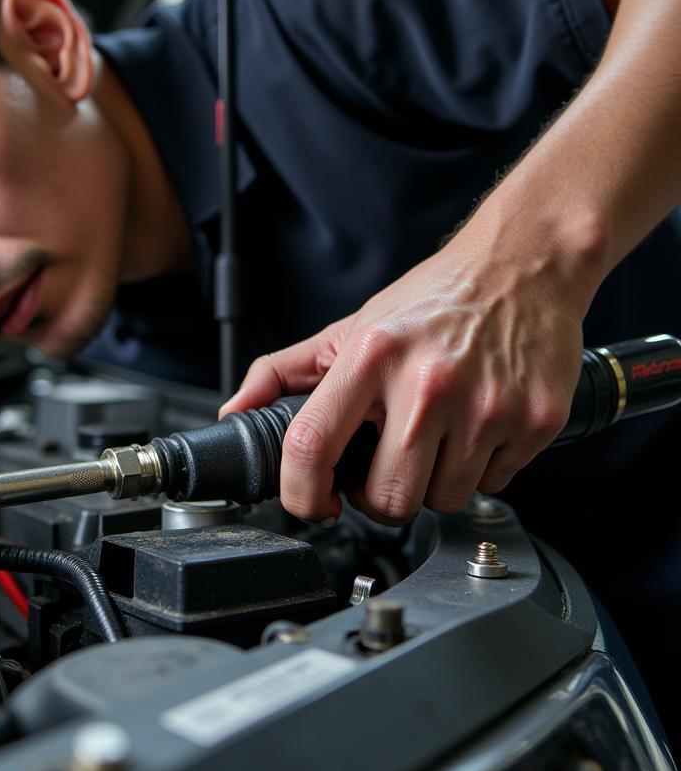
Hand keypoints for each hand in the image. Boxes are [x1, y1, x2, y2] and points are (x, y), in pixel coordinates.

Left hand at [220, 226, 591, 524]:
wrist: (522, 267)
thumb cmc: (432, 301)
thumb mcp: (349, 329)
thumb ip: (283, 372)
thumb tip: (235, 412)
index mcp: (371, 357)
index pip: (312, 446)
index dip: (303, 494)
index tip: (314, 504)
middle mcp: (428, 383)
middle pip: (387, 499)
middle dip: (378, 499)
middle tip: (385, 469)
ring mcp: (486, 406)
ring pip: (443, 502)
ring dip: (431, 486)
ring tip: (434, 441)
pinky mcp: (534, 421)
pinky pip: (492, 486)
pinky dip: (479, 471)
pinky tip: (474, 431)